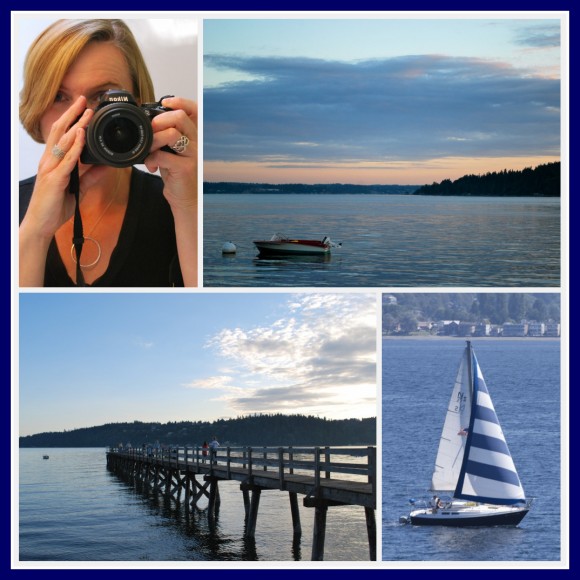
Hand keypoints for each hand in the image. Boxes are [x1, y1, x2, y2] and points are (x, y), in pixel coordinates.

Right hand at [22, 96, 96, 238]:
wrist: (42, 224)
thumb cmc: (55, 206)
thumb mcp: (78, 189)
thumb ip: (91, 176)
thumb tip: (106, 166)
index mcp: (52, 162)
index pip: (60, 135)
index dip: (70, 120)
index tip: (82, 108)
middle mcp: (49, 161)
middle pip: (59, 131)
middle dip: (71, 114)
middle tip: (84, 100)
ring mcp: (50, 169)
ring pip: (62, 141)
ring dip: (75, 124)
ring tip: (86, 112)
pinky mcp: (54, 179)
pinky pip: (67, 159)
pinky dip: (75, 145)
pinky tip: (81, 135)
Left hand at [144, 96, 197, 285]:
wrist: (185, 199)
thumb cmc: (176, 173)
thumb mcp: (172, 151)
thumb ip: (165, 135)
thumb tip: (148, 120)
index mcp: (193, 135)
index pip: (194, 110)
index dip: (180, 101)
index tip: (165, 103)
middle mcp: (196, 143)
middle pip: (180, 117)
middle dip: (159, 120)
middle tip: (149, 129)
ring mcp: (193, 155)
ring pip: (173, 134)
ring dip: (154, 138)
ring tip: (148, 148)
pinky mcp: (185, 168)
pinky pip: (164, 156)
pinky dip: (151, 158)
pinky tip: (151, 165)